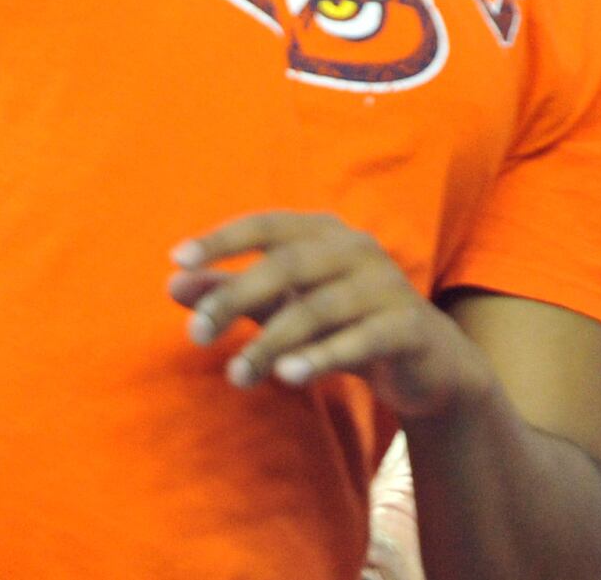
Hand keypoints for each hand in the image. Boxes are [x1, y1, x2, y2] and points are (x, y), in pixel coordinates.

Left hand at [172, 212, 495, 420]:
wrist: (427, 362)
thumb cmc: (344, 322)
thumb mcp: (284, 306)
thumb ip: (232, 294)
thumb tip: (172, 285)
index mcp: (323, 232)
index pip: (266, 226)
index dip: (222, 239)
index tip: (178, 260)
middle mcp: (356, 248)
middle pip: (287, 264)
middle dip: (236, 296)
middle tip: (196, 335)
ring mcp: (385, 285)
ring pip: (319, 308)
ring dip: (272, 341)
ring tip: (236, 375)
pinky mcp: (407, 326)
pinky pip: (361, 339)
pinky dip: (323, 356)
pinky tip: (287, 375)